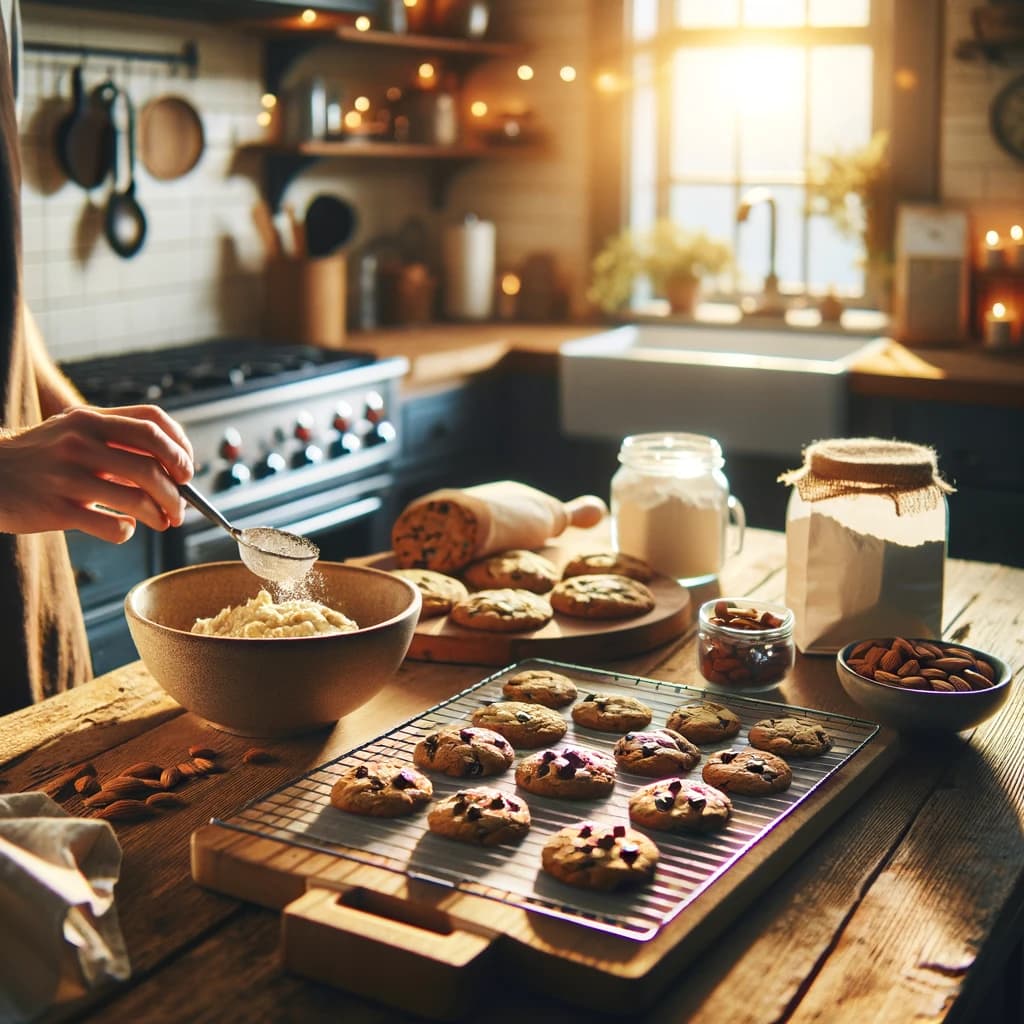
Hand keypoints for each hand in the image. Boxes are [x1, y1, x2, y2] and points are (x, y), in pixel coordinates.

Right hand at [0, 404, 194, 541]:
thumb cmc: (42, 456)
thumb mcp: (75, 432)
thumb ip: (118, 440)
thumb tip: (173, 467)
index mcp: (91, 419)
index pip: (153, 423)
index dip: (180, 447)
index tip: (186, 470)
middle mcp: (81, 442)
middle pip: (152, 466)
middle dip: (177, 492)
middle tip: (181, 507)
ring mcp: (68, 476)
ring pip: (137, 498)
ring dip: (160, 515)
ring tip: (164, 522)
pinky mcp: (57, 509)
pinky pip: (111, 526)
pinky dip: (128, 530)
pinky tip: (125, 528)